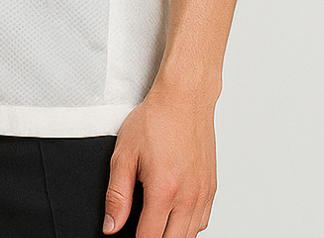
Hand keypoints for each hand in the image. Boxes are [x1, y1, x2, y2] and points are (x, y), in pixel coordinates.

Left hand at [103, 83, 217, 237]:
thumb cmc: (155, 119)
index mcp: (164, 189)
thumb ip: (117, 194)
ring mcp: (203, 193)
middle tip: (141, 227)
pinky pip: (203, 221)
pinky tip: (175, 215)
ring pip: (191, 235)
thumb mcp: (124, 153)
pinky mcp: (212, 187)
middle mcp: (188, 196)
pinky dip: (189, 225)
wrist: (184, 98)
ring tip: (156, 221)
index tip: (127, 235)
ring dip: (172, 234)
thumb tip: (111, 225)